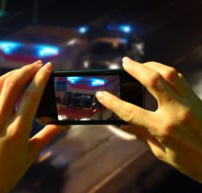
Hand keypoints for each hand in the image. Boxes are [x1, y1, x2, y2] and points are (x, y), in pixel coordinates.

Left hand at [0, 61, 66, 192]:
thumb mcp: (31, 154)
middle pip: (13, 83)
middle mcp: (1, 120)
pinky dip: (3, 83)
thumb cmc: (7, 173)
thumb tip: (63, 124)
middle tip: (39, 65)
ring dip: (14, 73)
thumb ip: (48, 134)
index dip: (41, 77)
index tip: (48, 67)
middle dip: (27, 69)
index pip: (31, 95)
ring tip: (26, 70)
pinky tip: (11, 83)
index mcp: (18, 130)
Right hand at [96, 57, 201, 182]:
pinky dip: (167, 72)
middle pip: (153, 80)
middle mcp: (176, 112)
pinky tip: (159, 73)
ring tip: (140, 64)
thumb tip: (124, 123)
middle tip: (125, 61)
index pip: (131, 112)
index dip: (113, 102)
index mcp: (163, 129)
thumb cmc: (191, 162)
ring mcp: (189, 103)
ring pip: (169, 74)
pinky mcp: (197, 100)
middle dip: (136, 68)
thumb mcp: (161, 152)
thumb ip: (142, 134)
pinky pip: (180, 79)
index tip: (101, 94)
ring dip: (152, 65)